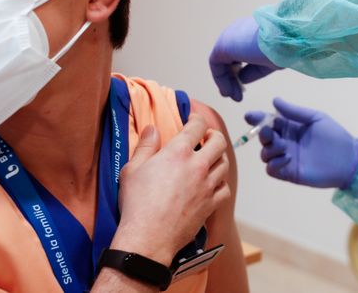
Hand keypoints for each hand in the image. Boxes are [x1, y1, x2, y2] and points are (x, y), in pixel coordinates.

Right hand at [112, 115, 229, 265]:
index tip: (194, 120)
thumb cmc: (137, 205)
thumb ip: (145, 146)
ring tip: (210, 158)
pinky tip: (213, 183)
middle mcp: (197, 166)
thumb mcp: (132, 170)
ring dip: (218, 158)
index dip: (196, 119)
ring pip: (224, 164)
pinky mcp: (211, 205)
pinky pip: (225, 189)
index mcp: (178, 152)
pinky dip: (221, 183)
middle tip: (206, 136)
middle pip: (218, 142)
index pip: (197, 126)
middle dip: (214, 135)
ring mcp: (207, 186)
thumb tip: (152, 129)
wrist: (148, 238)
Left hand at [209, 16, 281, 101]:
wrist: (285, 38)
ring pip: (222, 62)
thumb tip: (241, 79)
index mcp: (250, 30)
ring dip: (226, 82)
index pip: (240, 52)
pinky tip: (229, 92)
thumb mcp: (269, 61)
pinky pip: (216, 65)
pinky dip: (221, 80)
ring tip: (234, 97)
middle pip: (229, 57)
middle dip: (232, 78)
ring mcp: (228, 36)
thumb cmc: (283, 47)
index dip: (240, 71)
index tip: (244, 88)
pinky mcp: (222, 45)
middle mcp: (237, 30)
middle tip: (237, 96)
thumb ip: (253, 69)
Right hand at [246, 98, 357, 188]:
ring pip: (265, 154)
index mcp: (290, 127)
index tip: (250, 116)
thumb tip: (274, 100)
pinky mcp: (289, 173)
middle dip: (262, 133)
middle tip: (268, 131)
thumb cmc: (335, 136)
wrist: (349, 159)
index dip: (258, 118)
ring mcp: (286, 158)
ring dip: (269, 149)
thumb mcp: (316, 118)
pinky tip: (287, 158)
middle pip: (264, 138)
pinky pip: (272, 169)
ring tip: (284, 146)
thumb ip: (295, 111)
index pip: (269, 121)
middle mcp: (285, 142)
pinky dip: (274, 164)